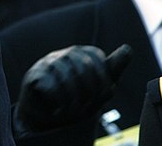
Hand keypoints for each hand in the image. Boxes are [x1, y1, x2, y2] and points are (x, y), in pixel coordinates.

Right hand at [13, 44, 131, 135]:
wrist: (46, 111)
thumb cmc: (75, 96)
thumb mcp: (98, 86)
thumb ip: (112, 68)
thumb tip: (128, 49)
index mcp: (81, 54)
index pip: (96, 59)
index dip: (103, 80)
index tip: (105, 96)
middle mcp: (64, 54)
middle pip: (82, 67)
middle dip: (89, 92)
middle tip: (88, 108)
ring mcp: (47, 62)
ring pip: (66, 77)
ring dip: (72, 100)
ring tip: (73, 111)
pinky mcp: (33, 74)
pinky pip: (49, 85)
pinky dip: (57, 101)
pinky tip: (59, 108)